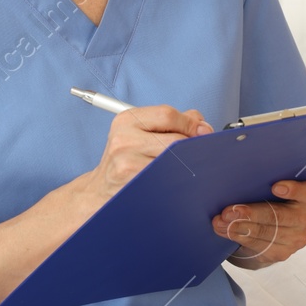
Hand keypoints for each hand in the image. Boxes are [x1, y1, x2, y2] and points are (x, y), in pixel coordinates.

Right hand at [87, 106, 212, 204]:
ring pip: (173, 161)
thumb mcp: (141, 133)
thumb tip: (202, 125)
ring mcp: (126, 161)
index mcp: (127, 120)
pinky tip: (176, 182)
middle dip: (193, 147)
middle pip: (174, 140)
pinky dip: (177, 180)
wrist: (101, 190)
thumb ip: (172, 122)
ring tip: (188, 167)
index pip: (168, 115)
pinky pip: (166, 179)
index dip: (191, 124)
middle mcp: (124, 138)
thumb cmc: (127, 160)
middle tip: (200, 154)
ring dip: (188, 164)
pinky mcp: (132, 182)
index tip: (204, 133)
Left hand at [212, 179, 305, 268]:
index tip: (275, 187)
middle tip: (230, 211)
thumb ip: (269, 182)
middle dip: (252, 214)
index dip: (294, 190)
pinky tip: (226, 231)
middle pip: (280, 216)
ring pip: (266, 233)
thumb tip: (240, 178)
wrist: (277, 228)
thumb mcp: (278, 188)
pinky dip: (239, 237)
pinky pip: (259, 246)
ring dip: (240, 227)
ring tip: (221, 221)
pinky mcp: (282, 253)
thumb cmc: (277, 198)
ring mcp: (297, 239)